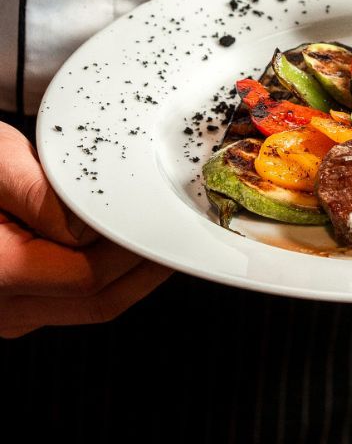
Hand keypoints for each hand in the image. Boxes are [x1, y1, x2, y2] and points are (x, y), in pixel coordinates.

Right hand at [0, 122, 170, 337]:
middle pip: (95, 300)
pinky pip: (65, 302)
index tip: (164, 223)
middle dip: (144, 267)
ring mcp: (0, 314)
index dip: (136, 249)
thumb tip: (94, 224)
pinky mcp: (5, 306)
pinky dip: (101, 277)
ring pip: (83, 307)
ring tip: (158, 238)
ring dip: (128, 275)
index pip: (90, 273)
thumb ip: (44, 195)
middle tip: (176, 234)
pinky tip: (120, 247)